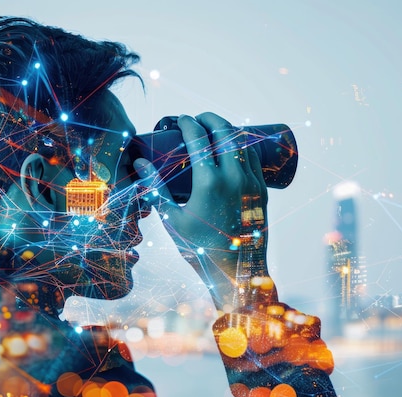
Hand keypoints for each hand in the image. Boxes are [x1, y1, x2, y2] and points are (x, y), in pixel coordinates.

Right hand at [134, 112, 270, 306]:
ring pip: (243, 142)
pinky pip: (255, 159)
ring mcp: (252, 183)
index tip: (180, 119)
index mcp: (209, 182)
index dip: (188, 122)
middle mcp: (234, 177)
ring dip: (229, 129)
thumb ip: (155, 189)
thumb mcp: (172, 219)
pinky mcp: (262, 191)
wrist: (236, 272)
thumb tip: (139, 163)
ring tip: (215, 130)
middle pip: (225, 131)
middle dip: (210, 118)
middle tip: (198, 119)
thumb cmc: (199, 249)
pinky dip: (243, 146)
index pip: (199, 137)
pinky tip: (235, 148)